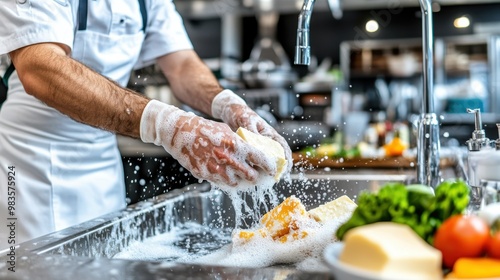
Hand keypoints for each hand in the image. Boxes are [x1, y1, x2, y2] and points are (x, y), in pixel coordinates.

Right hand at [140, 100, 275, 186]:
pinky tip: (226, 175)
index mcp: (235, 144)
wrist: (179, 132)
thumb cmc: (204, 129)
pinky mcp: (205, 174)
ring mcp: (215, 167)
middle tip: (255, 175)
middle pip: (250, 175)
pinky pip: (221, 182)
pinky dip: (225, 180)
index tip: (273, 170)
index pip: (259, 158)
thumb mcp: (226, 131)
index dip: (269, 166)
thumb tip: (252, 151)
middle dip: (255, 176)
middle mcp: (227, 157)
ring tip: (239, 176)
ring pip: (236, 182)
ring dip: (239, 180)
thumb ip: (239, 142)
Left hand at [211, 90, 292, 174]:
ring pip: (265, 160)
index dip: (287, 157)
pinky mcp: (249, 150)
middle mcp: (266, 141)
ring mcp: (258, 146)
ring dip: (266, 170)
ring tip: (264, 180)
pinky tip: (251, 174)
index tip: (287, 168)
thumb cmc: (241, 113)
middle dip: (278, 168)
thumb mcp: (246, 121)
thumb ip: (252, 131)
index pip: (282, 146)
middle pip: (276, 156)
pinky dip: (254, 168)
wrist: (230, 112)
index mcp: (269, 133)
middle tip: (275, 178)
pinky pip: (254, 160)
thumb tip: (256, 143)